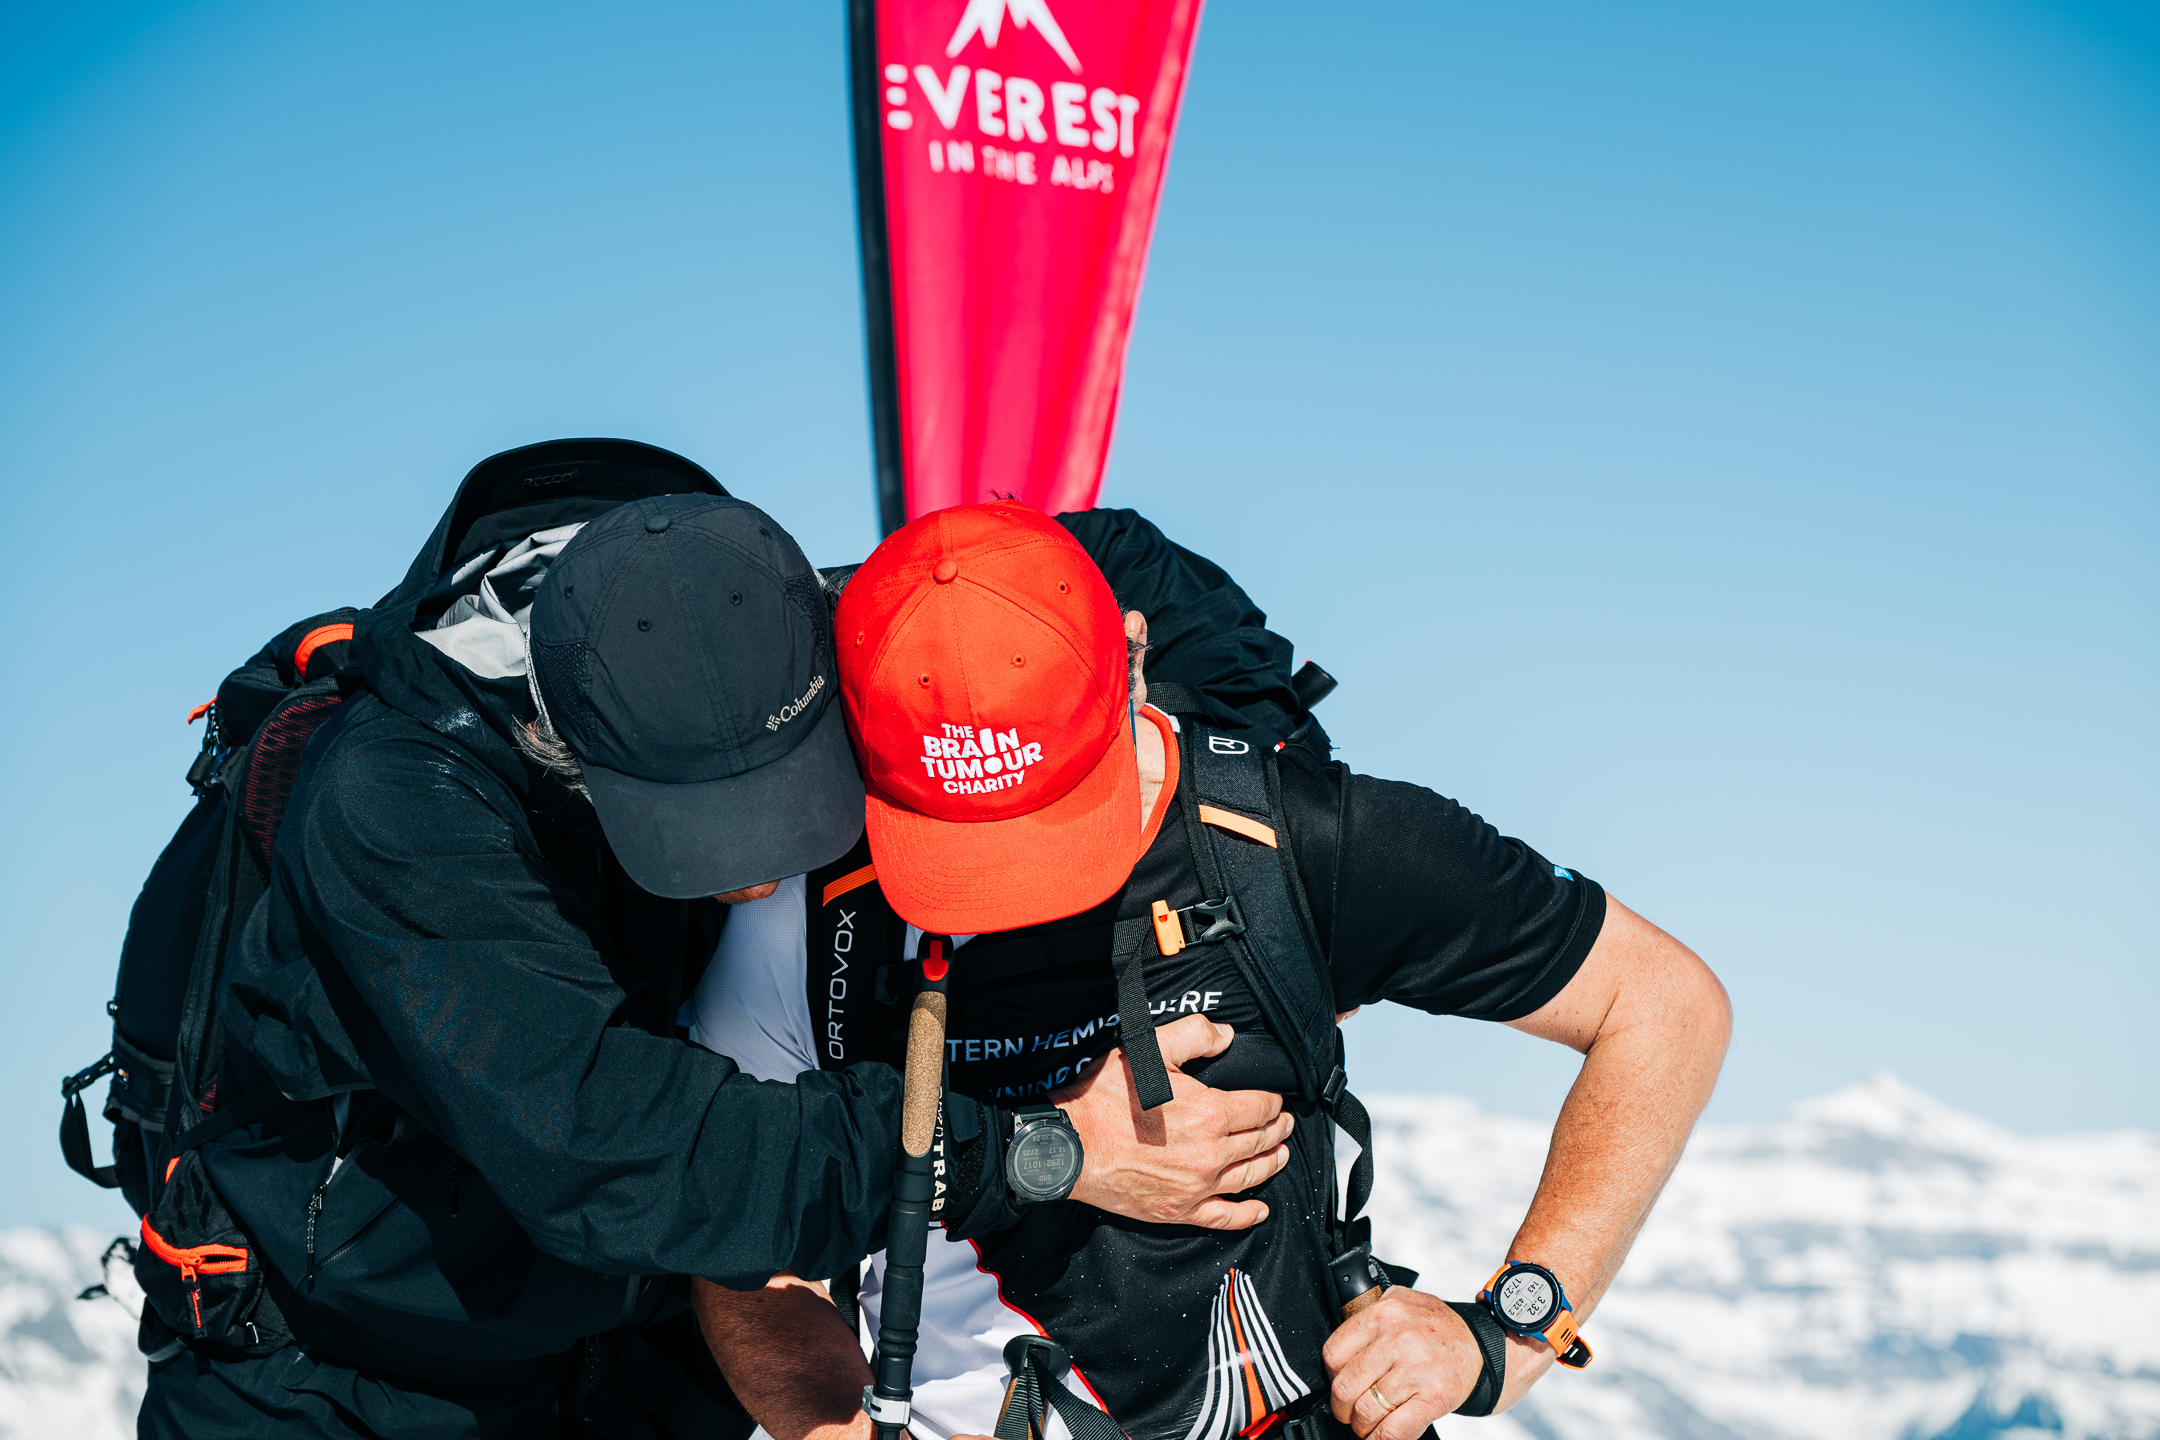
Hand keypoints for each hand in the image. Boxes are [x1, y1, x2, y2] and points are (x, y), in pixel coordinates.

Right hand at [1054, 1015, 1292, 1229]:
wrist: (1070, 1143)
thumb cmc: (1105, 1097)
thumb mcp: (1149, 1050)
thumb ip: (1194, 1035)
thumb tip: (1227, 1036)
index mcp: (1210, 1112)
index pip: (1259, 1108)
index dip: (1272, 1102)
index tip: (1275, 1100)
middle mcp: (1211, 1153)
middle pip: (1259, 1141)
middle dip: (1277, 1130)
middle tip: (1284, 1123)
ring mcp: (1196, 1186)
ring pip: (1249, 1176)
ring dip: (1271, 1163)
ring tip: (1281, 1154)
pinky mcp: (1178, 1209)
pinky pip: (1224, 1216)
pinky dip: (1247, 1214)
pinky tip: (1260, 1210)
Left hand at [1323, 1288, 1485, 1438]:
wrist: (1482, 1345)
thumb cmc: (1436, 1327)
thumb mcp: (1401, 1301)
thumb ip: (1369, 1311)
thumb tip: (1342, 1339)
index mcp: (1383, 1314)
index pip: (1333, 1355)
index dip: (1331, 1377)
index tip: (1338, 1383)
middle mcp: (1398, 1340)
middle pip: (1345, 1388)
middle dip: (1342, 1409)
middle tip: (1348, 1411)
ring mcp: (1416, 1370)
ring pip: (1366, 1412)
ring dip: (1362, 1427)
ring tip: (1367, 1424)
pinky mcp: (1434, 1397)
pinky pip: (1394, 1431)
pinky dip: (1382, 1439)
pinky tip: (1384, 1434)